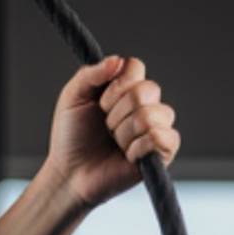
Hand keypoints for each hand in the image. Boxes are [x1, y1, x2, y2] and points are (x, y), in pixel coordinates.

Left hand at [46, 54, 180, 213]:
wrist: (70, 173)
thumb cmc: (71, 138)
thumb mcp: (72, 97)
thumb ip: (90, 73)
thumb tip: (116, 61)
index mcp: (126, 88)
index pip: (136, 67)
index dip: (116, 85)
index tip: (100, 103)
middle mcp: (145, 104)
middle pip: (147, 89)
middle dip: (116, 112)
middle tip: (105, 127)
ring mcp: (156, 127)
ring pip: (152, 115)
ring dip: (124, 133)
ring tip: (114, 143)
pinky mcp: (163, 152)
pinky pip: (161, 138)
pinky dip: (137, 148)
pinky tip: (127, 156)